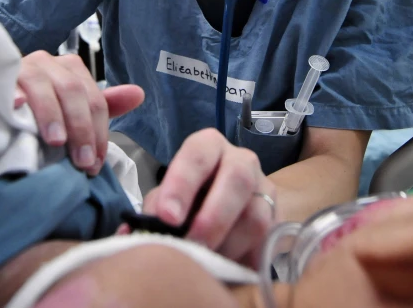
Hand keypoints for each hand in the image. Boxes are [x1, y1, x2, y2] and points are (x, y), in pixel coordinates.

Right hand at [14, 51, 143, 174]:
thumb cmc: (40, 106)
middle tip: (81, 161)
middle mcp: (49, 63)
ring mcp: (22, 66)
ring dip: (52, 114)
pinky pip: (7, 84)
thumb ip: (105, 103)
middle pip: (74, 92)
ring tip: (56, 142)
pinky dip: (13, 95)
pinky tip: (16, 107)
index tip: (95, 162)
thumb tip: (139, 94)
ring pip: (44, 86)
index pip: (95, 100)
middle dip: (81, 129)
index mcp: (71, 69)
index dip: (99, 132)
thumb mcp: (74, 107)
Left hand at [140, 128, 275, 267]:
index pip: (197, 153)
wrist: (223, 208)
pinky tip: (228, 266)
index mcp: (209, 147)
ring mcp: (264, 189)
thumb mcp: (168, 198)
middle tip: (192, 244)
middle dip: (213, 216)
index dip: (182, 183)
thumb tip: (134, 232)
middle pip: (237, 178)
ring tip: (208, 261)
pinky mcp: (278, 220)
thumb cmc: (189, 200)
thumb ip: (155, 209)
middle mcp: (241, 160)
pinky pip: (268, 242)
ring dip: (229, 244)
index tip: (168, 217)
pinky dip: (245, 259)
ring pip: (257, 215)